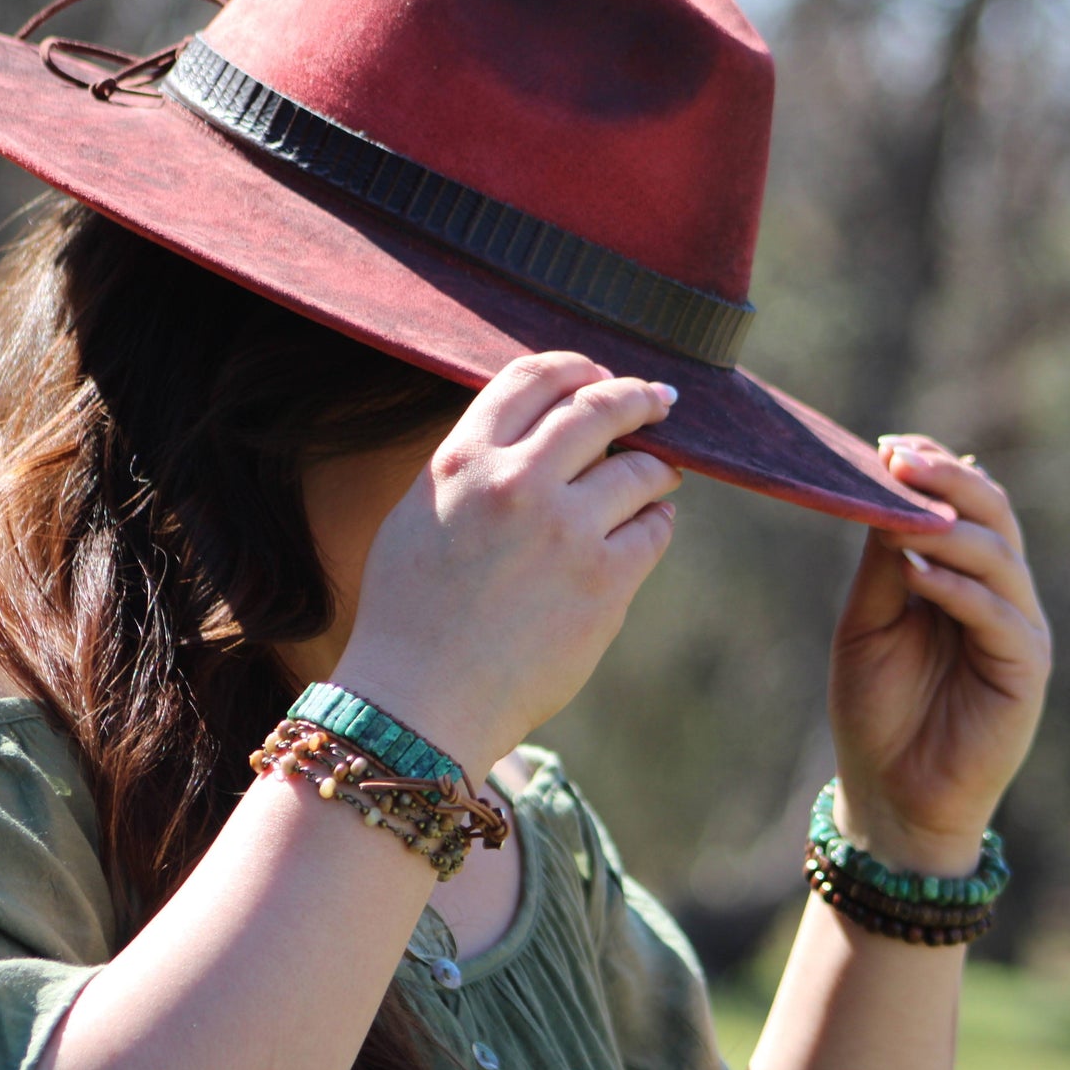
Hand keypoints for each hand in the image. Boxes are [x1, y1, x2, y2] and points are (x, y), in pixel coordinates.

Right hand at [335, 352, 681, 780]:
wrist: (419, 703)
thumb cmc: (410, 613)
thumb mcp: (420, 513)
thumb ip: (473, 464)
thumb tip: (536, 433)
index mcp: (464, 459)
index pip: (533, 377)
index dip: (575, 366)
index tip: (598, 373)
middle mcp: (517, 482)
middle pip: (599, 407)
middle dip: (637, 397)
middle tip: (659, 400)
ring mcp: (567, 530)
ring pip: (639, 468)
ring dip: (655, 467)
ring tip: (657, 476)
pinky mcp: (605, 582)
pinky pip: (654, 530)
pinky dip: (655, 522)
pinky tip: (644, 530)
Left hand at [828, 436, 1050, 873]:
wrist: (890, 791)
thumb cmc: (876, 703)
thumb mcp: (868, 618)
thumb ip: (883, 561)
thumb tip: (883, 487)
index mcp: (962, 574)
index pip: (964, 503)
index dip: (933, 468)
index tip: (886, 444)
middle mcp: (998, 593)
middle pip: (993, 516)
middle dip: (948, 479)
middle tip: (900, 457)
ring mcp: (1016, 630)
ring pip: (999, 557)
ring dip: (947, 528)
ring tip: (899, 512)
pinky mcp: (1024, 671)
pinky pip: (1000, 617)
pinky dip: (958, 589)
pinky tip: (917, 572)